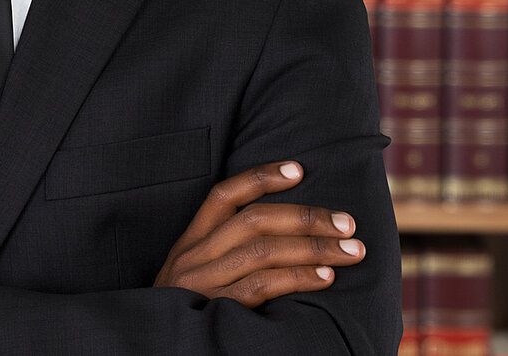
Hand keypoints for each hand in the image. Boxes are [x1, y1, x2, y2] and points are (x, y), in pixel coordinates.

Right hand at [153, 161, 364, 307]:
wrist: (157, 346)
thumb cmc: (187, 308)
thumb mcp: (193, 272)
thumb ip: (224, 251)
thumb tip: (286, 230)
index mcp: (190, 241)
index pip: (224, 196)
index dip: (261, 178)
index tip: (299, 169)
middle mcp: (194, 256)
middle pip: (255, 221)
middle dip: (307, 218)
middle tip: (347, 223)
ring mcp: (204, 283)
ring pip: (263, 252)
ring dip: (314, 248)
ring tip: (350, 250)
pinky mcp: (217, 310)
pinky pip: (261, 287)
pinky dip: (298, 277)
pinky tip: (326, 277)